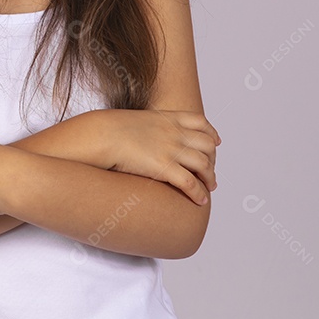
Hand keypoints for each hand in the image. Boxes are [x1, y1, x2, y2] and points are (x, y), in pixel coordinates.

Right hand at [97, 109, 219, 204]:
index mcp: (168, 118)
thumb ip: (149, 126)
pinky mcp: (164, 167)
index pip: (201, 122)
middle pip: (207, 145)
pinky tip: (200, 200)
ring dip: (211, 178)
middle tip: (210, 171)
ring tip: (210, 187)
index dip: (211, 134)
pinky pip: (191, 183)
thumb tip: (144, 136)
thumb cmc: (111, 129)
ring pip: (204, 164)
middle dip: (213, 159)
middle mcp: (175, 132)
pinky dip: (199, 193)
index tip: (215, 142)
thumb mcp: (137, 120)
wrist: (103, 134)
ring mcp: (171, 149)